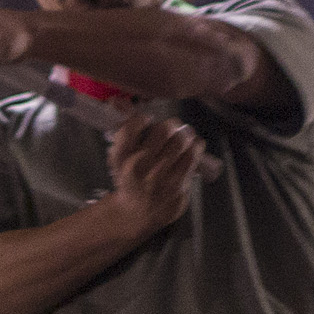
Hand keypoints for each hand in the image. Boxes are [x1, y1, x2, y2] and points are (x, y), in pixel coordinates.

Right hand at [102, 109, 206, 237]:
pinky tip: (194, 146)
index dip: (142, 119)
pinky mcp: (178, 187)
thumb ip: (122, 130)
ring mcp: (162, 178)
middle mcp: (141, 167)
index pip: (131, 128)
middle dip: (171, 124)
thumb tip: (118, 100)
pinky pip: (193, 159)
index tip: (147, 120)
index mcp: (122, 158)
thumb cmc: (128, 179)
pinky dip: (196, 147)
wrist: (136, 213)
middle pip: (163, 131)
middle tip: (173, 126)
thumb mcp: (118, 157)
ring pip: (182, 142)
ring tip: (186, 135)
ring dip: (186, 134)